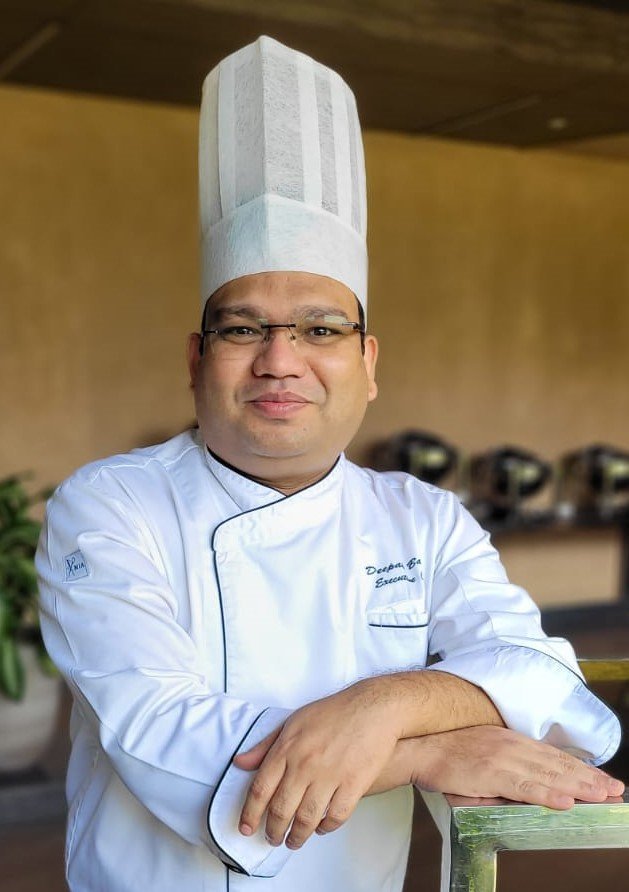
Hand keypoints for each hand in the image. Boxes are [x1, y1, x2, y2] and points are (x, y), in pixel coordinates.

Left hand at [233, 680, 399, 849]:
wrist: (373, 708)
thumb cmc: (333, 712)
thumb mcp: (293, 721)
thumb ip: (265, 745)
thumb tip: (240, 763)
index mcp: (287, 748)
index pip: (261, 789)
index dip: (250, 813)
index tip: (246, 828)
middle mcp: (305, 764)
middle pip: (281, 809)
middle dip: (272, 831)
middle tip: (271, 838)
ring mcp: (330, 776)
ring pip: (307, 819)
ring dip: (297, 836)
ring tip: (293, 841)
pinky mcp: (354, 784)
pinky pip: (336, 816)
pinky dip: (326, 828)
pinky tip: (321, 828)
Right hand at [407, 726, 624, 808]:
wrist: (419, 746)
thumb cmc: (446, 753)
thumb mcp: (482, 754)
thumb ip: (505, 768)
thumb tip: (527, 788)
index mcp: (509, 739)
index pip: (552, 755)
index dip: (580, 768)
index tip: (602, 778)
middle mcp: (511, 744)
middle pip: (557, 763)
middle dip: (589, 778)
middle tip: (615, 790)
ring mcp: (502, 757)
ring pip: (548, 774)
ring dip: (578, 787)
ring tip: (602, 796)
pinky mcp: (491, 772)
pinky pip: (525, 786)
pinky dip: (548, 794)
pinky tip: (566, 802)